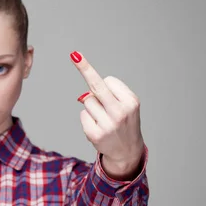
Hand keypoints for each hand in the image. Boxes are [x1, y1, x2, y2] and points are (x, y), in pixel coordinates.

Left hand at [70, 51, 144, 174]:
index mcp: (131, 102)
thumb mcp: (127, 106)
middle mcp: (120, 112)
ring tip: (104, 118)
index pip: (108, 81)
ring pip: (87, 101)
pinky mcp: (95, 134)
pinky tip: (98, 127)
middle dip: (85, 68)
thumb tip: (83, 96)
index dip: (106, 85)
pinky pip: (82, 115)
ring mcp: (107, 124)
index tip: (93, 70)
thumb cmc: (125, 122)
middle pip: (96, 86)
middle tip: (74, 54)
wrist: (127, 151)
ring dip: (92, 107)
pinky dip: (87, 118)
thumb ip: (109, 96)